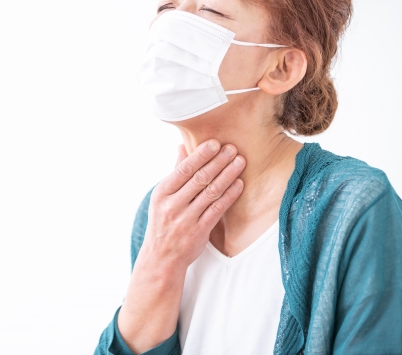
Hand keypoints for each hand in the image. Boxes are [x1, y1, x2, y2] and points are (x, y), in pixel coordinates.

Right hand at [142, 139, 245, 270]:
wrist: (161, 257)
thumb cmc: (163, 222)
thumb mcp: (162, 197)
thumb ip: (175, 172)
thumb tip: (182, 146)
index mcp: (162, 193)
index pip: (183, 170)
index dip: (200, 155)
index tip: (215, 143)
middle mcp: (172, 205)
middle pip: (199, 179)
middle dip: (217, 162)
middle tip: (232, 148)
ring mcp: (186, 219)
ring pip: (210, 192)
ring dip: (227, 175)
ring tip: (240, 161)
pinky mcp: (199, 231)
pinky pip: (217, 210)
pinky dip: (229, 195)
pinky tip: (239, 184)